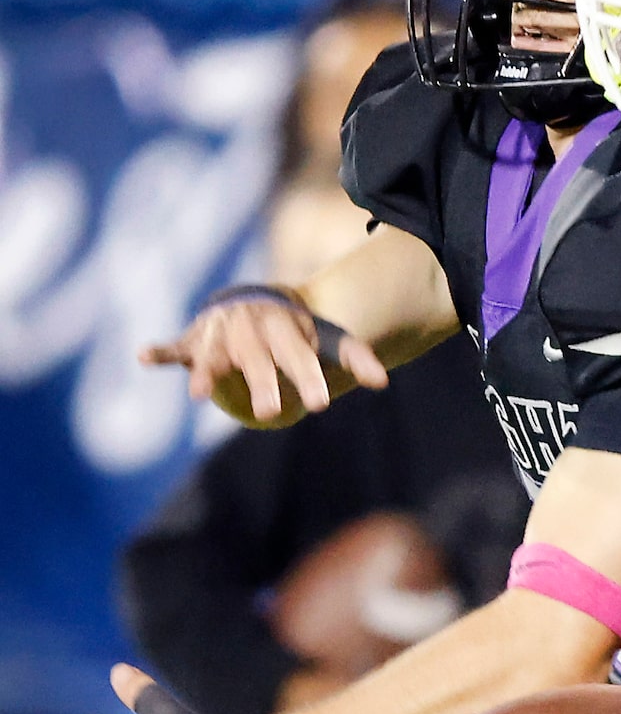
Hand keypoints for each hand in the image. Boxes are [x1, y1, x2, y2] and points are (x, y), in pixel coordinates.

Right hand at [142, 288, 387, 423]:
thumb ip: (355, 357)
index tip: (320, 404)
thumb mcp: (328, 339)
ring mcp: (222, 335)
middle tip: (269, 413)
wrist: (258, 300)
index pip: (299, 356)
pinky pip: (176, 346)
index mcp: (286, 330)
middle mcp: (252, 331)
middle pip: (257, 361)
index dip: (309, 378)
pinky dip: (162, 351)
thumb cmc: (296, 330)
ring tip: (198, 395)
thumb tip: (382, 383)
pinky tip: (145, 356)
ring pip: (214, 356)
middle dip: (262, 384)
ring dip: (206, 373)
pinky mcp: (196, 341)